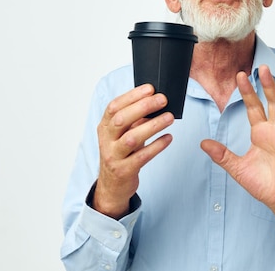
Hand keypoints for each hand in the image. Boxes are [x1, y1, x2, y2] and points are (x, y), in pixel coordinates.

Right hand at [94, 84, 173, 218]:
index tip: (150, 88)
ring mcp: (114, 156)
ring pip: (131, 138)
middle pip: (121, 119)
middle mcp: (106, 141)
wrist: (112, 186)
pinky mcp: (124, 171)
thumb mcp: (123, 134)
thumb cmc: (121, 154)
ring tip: (170, 117)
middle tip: (163, 100)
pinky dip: (157, 146)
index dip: (132, 96)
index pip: (114, 107)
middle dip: (143, 107)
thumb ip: (134, 119)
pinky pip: (142, 157)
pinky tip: (168, 138)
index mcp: (104, 127)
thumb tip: (156, 101)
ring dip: (152, 126)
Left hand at [201, 65, 274, 236]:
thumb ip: (222, 155)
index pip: (253, 107)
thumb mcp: (237, 168)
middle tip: (262, 67)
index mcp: (260, 133)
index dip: (247, 92)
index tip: (240, 75)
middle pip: (272, 103)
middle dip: (267, 86)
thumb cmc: (262, 184)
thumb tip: (203, 143)